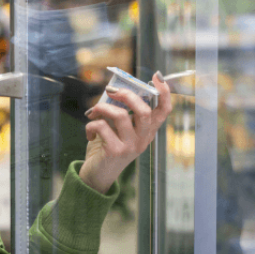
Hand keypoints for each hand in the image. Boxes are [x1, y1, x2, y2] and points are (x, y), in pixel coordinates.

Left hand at [79, 71, 171, 193]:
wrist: (96, 176)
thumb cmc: (106, 148)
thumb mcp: (118, 130)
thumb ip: (120, 113)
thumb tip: (114, 90)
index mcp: (147, 132)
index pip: (164, 111)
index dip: (164, 93)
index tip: (157, 77)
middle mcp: (143, 139)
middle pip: (144, 110)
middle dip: (126, 95)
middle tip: (111, 91)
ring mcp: (130, 146)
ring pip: (120, 115)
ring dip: (101, 108)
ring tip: (92, 112)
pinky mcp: (115, 151)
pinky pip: (102, 126)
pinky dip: (91, 125)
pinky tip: (90, 133)